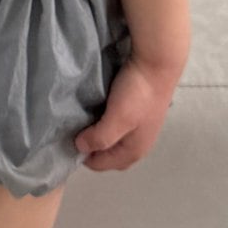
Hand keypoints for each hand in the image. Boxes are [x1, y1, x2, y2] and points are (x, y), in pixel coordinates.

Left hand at [74, 54, 181, 172]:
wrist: (158, 63)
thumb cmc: (137, 94)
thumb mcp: (117, 119)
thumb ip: (99, 137)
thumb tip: (81, 147)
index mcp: (134, 151)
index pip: (103, 164)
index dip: (85, 157)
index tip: (70, 140)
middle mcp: (140, 143)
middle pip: (112, 155)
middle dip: (94, 149)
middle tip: (77, 132)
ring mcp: (143, 127)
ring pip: (116, 140)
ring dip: (101, 136)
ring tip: (86, 122)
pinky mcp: (141, 112)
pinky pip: (121, 126)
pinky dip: (108, 124)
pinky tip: (100, 111)